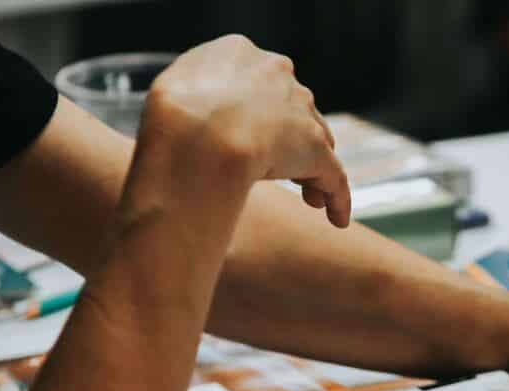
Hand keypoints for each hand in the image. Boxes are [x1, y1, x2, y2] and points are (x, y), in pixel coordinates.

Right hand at [144, 35, 349, 226]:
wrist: (196, 132)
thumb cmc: (171, 112)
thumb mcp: (172, 87)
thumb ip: (194, 92)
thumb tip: (199, 112)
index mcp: (241, 53)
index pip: (261, 82)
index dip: (260, 111)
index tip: (251, 134)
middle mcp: (278, 75)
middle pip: (294, 111)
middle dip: (290, 139)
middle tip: (283, 170)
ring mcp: (300, 112)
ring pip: (316, 142)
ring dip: (313, 170)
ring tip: (309, 200)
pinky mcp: (315, 150)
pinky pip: (333, 176)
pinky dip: (337, 198)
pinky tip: (336, 219)